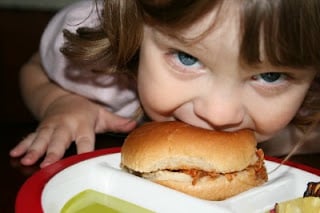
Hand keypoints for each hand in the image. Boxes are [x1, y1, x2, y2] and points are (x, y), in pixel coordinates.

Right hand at [10, 94, 136, 167]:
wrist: (62, 97)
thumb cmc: (84, 109)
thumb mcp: (102, 114)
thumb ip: (117, 122)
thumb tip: (135, 125)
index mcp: (83, 124)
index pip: (85, 140)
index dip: (84, 150)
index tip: (83, 161)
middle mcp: (66, 126)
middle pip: (60, 140)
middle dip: (53, 152)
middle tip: (47, 163)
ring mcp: (51, 127)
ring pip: (42, 138)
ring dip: (34, 149)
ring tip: (27, 159)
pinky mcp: (40, 128)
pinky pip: (30, 136)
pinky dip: (23, 145)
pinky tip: (16, 153)